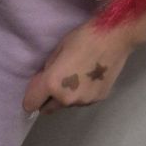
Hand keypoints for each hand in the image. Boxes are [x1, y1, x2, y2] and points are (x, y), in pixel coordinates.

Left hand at [22, 19, 137, 115]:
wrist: (115, 37)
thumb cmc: (84, 37)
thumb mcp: (59, 49)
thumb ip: (48, 69)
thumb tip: (44, 81)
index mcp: (53, 84)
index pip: (30, 104)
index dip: (32, 95)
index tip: (38, 85)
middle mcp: (67, 99)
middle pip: (48, 108)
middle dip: (48, 98)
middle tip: (59, 79)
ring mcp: (84, 101)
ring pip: (67, 104)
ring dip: (67, 96)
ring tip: (79, 75)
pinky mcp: (98, 99)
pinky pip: (83, 100)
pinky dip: (82, 92)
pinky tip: (91, 76)